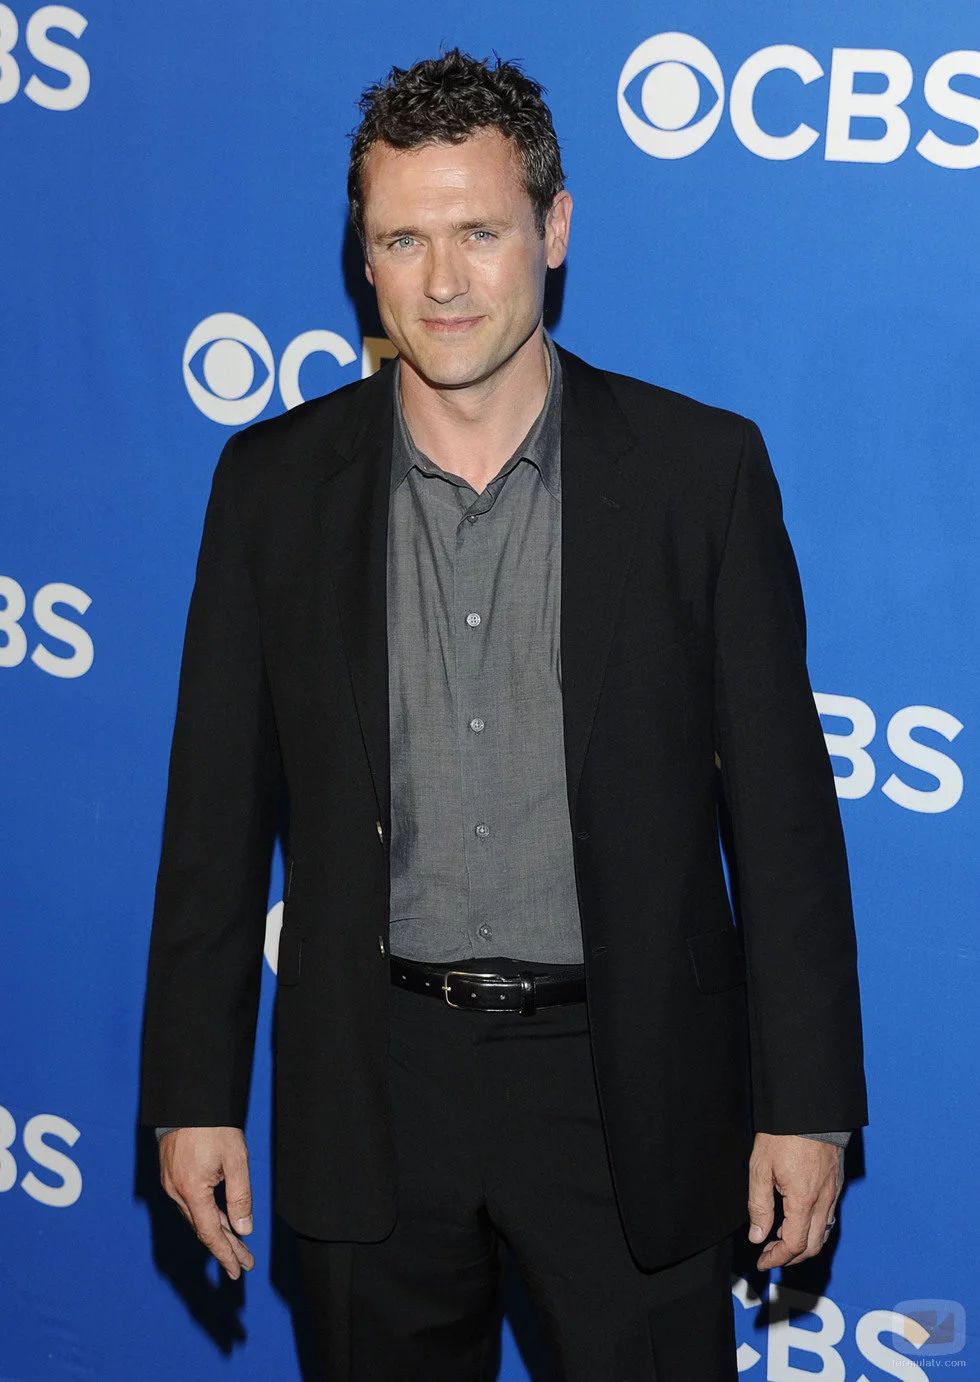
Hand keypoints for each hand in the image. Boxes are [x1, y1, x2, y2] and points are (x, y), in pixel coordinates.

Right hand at [159, 1127, 254, 1279]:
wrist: (188, 1099)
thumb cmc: (214, 1126)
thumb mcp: (235, 1159)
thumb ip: (240, 1196)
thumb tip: (243, 1229)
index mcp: (191, 1191)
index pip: (210, 1233)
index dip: (225, 1254)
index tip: (238, 1271)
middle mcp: (176, 1191)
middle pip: (202, 1228)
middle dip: (225, 1247)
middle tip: (243, 1263)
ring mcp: (170, 1182)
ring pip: (195, 1216)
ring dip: (215, 1232)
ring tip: (237, 1246)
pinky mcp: (170, 1173)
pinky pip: (189, 1203)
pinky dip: (205, 1215)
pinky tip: (217, 1219)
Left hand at [747, 1133, 842, 1269]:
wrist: (811, 1110)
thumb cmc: (784, 1135)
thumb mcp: (760, 1168)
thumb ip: (759, 1206)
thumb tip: (757, 1236)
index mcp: (804, 1201)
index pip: (794, 1245)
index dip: (777, 1258)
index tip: (762, 1261)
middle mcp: (824, 1202)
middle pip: (813, 1246)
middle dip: (791, 1257)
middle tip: (770, 1255)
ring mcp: (833, 1193)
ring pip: (823, 1233)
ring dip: (804, 1244)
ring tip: (780, 1240)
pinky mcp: (837, 1183)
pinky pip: (829, 1217)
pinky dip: (814, 1228)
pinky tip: (797, 1220)